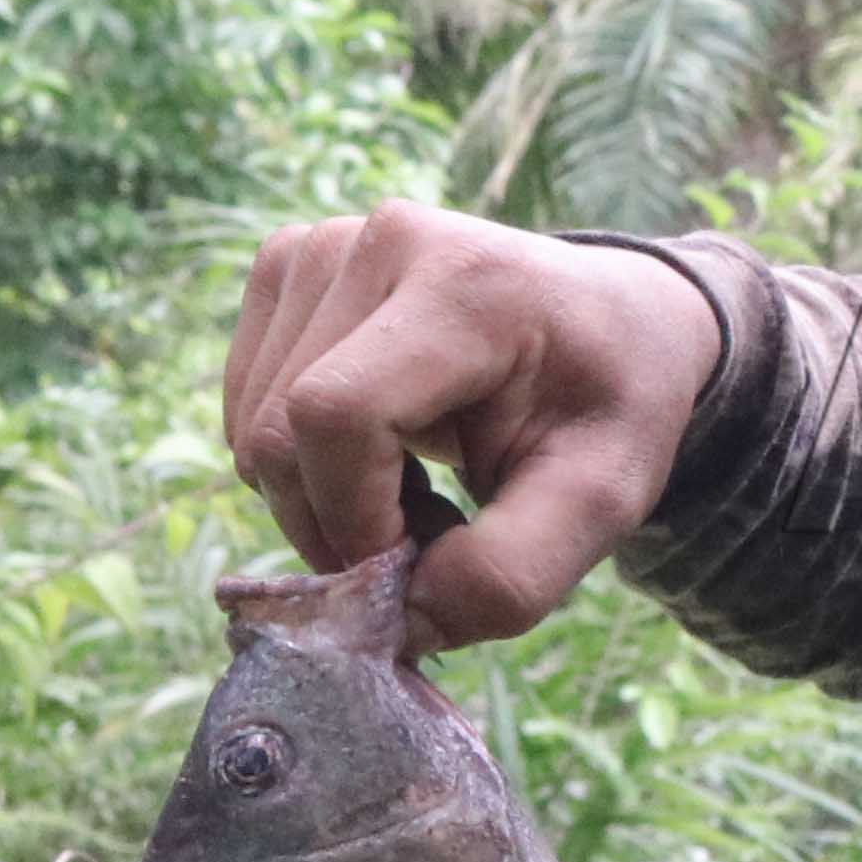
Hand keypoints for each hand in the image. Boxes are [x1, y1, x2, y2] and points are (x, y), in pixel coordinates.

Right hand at [223, 201, 728, 649]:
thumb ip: (509, 577)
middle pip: (281, 431)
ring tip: (417, 484)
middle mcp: (381, 240)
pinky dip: (302, 460)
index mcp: (470, 283)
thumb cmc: (611, 405)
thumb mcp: (602, 503)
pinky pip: (246, 405)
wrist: (615, 323)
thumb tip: (401, 621)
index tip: (424, 555)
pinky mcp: (289, 266)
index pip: (339, 415)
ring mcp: (323, 244)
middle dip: (340, 520)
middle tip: (435, 529)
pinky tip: (381, 447)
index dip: (357, 515)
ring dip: (321, 495)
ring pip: (253, 427)